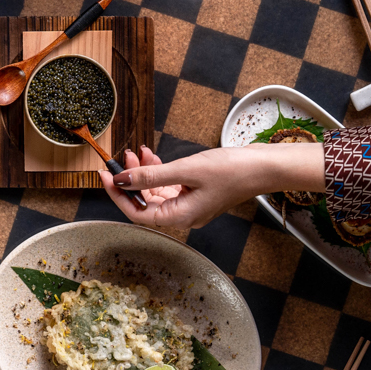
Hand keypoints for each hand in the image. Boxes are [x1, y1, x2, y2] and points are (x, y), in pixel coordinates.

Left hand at [98, 144, 325, 228]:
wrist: (266, 165)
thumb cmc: (234, 170)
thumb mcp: (186, 170)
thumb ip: (151, 177)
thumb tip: (121, 180)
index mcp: (179, 217)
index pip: (136, 212)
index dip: (117, 195)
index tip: (104, 176)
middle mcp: (182, 216)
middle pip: (144, 202)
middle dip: (130, 179)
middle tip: (120, 158)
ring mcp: (189, 205)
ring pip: (155, 192)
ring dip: (143, 172)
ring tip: (137, 152)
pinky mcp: (195, 193)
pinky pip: (168, 186)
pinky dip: (158, 171)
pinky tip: (151, 156)